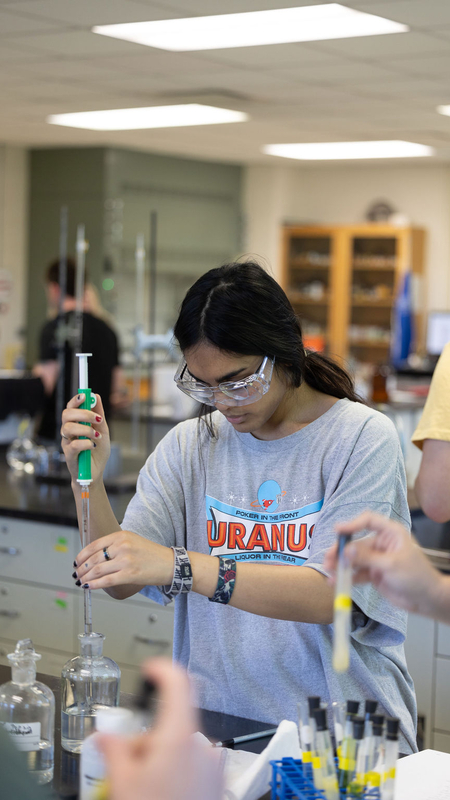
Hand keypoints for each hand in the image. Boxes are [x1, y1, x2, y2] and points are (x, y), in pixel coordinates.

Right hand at [61, 393, 109, 483]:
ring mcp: (67, 443)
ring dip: (85, 429)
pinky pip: (73, 444)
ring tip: (97, 435)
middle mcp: (68, 431)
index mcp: (75, 423)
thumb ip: (99, 415)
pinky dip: (85, 443)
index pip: (70, 407)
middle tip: (97, 418)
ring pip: (68, 428)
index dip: (75, 400)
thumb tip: (96, 396)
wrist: (95, 472)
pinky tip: (93, 445)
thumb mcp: (103, 430)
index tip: (84, 396)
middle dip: (83, 413)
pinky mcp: (68, 455)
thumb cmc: (97, 451)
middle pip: (67, 415)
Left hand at [74, 530, 173, 590]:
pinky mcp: (129, 574)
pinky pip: (106, 580)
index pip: (94, 545)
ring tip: (81, 581)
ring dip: (86, 577)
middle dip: (82, 568)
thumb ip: (115, 546)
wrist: (171, 564)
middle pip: (94, 558)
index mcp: (121, 535)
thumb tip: (95, 557)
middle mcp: (122, 546)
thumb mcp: (133, 541)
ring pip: (97, 570)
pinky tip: (89, 587)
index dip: (82, 555)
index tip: (77, 562)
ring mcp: (126, 560)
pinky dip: (95, 585)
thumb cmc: (152, 554)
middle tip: (77, 574)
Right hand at [97, 658, 220, 799]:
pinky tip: (161, 793)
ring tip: (143, 787)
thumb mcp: (123, 783)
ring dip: (159, 758)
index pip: (178, 682)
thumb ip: (113, 750)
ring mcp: (213, 765)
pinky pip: (193, 764)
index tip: (150, 668)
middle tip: (127, 764)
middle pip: (171, 722)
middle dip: (146, 739)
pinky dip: (175, 771)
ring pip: (180, 746)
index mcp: (181, 736)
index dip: (161, 669)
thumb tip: (104, 736)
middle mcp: (203, 746)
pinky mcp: (217, 781)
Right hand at [324, 511, 444, 616]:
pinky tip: (337, 582)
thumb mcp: (390, 565)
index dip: (352, 524)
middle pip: (357, 543)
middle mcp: (382, 544)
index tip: (337, 531)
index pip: (369, 521)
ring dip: (341, 565)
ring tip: (329, 572)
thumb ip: (367, 558)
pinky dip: (347, 577)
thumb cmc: (416, 576)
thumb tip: (346, 550)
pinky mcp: (374, 574)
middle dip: (341, 551)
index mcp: (391, 533)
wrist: (426, 600)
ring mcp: (377, 559)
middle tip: (328, 559)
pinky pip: (357, 573)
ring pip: (354, 559)